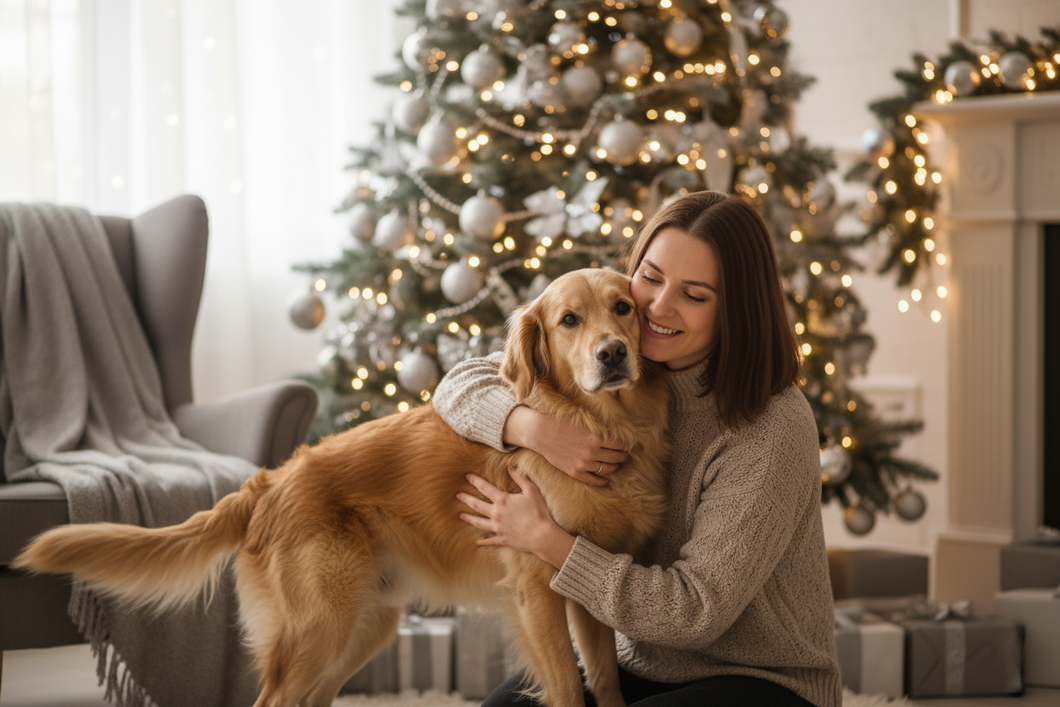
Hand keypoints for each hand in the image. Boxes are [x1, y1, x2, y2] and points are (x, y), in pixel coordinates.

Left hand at [457, 468, 574, 568]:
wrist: (541, 536)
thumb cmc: (538, 512)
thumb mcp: (531, 490)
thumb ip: (520, 478)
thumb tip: (510, 467)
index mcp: (502, 500)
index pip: (484, 488)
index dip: (475, 481)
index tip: (467, 476)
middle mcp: (496, 513)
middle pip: (476, 505)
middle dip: (466, 499)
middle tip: (458, 496)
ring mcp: (498, 527)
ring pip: (478, 522)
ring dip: (469, 518)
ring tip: (461, 515)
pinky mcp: (502, 539)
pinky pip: (489, 540)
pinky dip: (483, 541)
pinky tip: (477, 542)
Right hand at [503, 407, 627, 486]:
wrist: (541, 433)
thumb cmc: (562, 423)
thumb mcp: (584, 422)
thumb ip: (599, 430)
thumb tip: (616, 435)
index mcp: (596, 437)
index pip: (619, 444)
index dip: (625, 445)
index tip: (627, 445)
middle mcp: (592, 452)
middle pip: (616, 457)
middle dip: (623, 456)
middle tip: (626, 456)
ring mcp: (584, 464)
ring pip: (607, 469)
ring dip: (615, 467)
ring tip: (617, 465)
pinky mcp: (575, 472)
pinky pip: (593, 480)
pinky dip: (602, 481)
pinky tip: (607, 480)